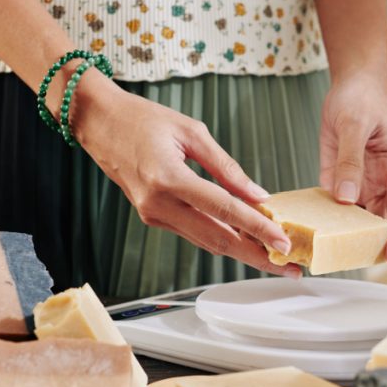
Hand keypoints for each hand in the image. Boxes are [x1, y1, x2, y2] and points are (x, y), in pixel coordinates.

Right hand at [68, 69, 300, 277]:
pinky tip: (246, 238)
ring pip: (207, 242)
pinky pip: (194, 233)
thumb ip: (226, 167)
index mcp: (168, 178)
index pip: (224, 210)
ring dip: (243, 251)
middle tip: (288, 266)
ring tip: (275, 257)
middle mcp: (158, 204)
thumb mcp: (191, 131)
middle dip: (257, 255)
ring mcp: (153, 215)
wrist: (98, 123)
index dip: (257, 228)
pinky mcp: (153, 218)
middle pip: (218, 239)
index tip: (283, 241)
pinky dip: (222, 237)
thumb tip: (258, 194)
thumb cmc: (141, 119)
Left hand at [319, 73, 386, 264]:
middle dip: (367, 243)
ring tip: (326, 254)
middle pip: (377, 222)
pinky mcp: (338, 181)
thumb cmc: (362, 100)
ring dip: (342, 235)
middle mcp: (380, 183)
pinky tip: (310, 232)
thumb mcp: (354, 126)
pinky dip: (323, 219)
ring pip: (354, 219)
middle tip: (349, 263)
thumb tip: (347, 198)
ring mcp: (359, 184)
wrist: (352, 84)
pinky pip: (332, 205)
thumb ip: (350, 161)